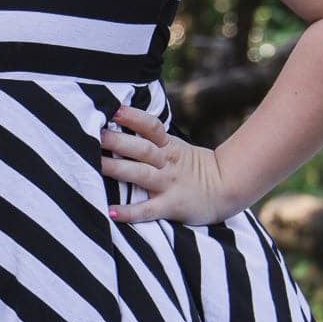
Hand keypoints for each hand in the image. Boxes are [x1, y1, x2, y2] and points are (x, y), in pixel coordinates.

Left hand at [100, 105, 234, 226]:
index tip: (113, 109)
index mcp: (169, 146)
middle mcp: (167, 163)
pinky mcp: (171, 206)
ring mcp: (169, 184)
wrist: (227, 188)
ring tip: (97, 165)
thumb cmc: (193, 168)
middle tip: (95, 134)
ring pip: (142, 174)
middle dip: (118, 141)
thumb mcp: (176, 148)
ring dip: (119, 169)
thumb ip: (153, 140)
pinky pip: (148, 210)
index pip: (151, 126)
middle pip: (142, 149)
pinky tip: (111, 212)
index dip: (133, 117)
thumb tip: (120, 124)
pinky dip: (130, 212)